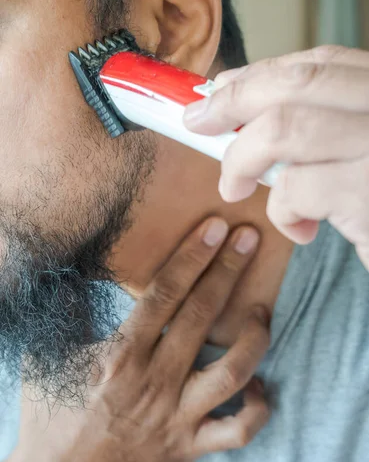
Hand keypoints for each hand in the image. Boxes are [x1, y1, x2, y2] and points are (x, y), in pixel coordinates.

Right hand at [12, 218, 268, 461]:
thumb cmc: (51, 417)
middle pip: (201, 317)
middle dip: (228, 272)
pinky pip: (238, 431)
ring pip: (232, 372)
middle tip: (249, 239)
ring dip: (253, 337)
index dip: (193, 257)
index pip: (164, 294)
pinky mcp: (191, 447)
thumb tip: (73, 271)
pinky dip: (258, 407)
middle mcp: (154, 382)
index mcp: (120, 356)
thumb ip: (65, 311)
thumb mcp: (45, 358)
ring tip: (260, 310)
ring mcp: (177, 416)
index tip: (215, 228)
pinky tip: (259, 383)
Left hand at [184, 46, 368, 267]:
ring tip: (235, 187)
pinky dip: (282, 212)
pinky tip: (302, 229)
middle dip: (234, 100)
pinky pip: (297, 191)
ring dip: (242, 158)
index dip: (260, 73)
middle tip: (199, 122)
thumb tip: (236, 96)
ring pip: (285, 130)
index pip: (320, 63)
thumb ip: (318, 122)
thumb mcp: (361, 147)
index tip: (220, 89)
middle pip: (298, 84)